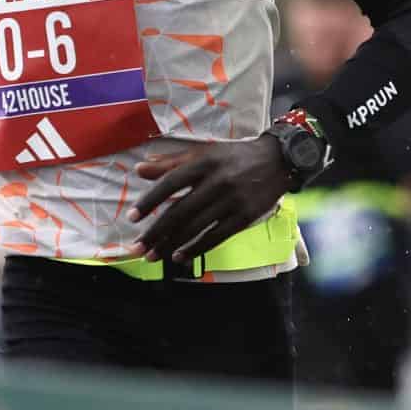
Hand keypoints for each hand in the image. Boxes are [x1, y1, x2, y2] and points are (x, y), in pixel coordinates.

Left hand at [131, 137, 292, 263]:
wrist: (278, 159)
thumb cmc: (235, 156)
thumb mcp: (204, 152)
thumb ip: (171, 162)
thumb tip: (139, 169)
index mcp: (204, 162)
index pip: (170, 183)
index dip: (149, 201)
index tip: (131, 218)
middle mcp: (216, 182)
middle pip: (179, 211)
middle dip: (155, 232)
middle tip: (136, 248)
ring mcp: (232, 201)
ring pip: (195, 228)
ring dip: (171, 245)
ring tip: (153, 256)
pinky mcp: (245, 216)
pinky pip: (216, 236)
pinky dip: (196, 248)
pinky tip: (180, 257)